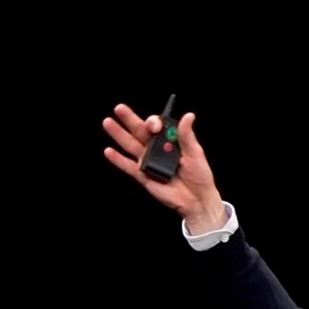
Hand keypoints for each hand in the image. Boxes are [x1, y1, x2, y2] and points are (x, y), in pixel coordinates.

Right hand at [102, 104, 226, 232]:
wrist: (197, 200)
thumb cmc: (199, 176)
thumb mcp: (196, 153)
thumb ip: (187, 135)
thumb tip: (188, 116)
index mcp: (168, 140)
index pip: (157, 126)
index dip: (153, 122)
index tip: (155, 125)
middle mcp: (156, 148)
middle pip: (140, 131)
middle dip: (129, 119)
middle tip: (119, 108)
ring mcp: (148, 161)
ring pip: (131, 145)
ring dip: (119, 134)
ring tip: (108, 123)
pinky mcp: (144, 176)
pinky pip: (129, 166)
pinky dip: (118, 159)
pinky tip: (108, 151)